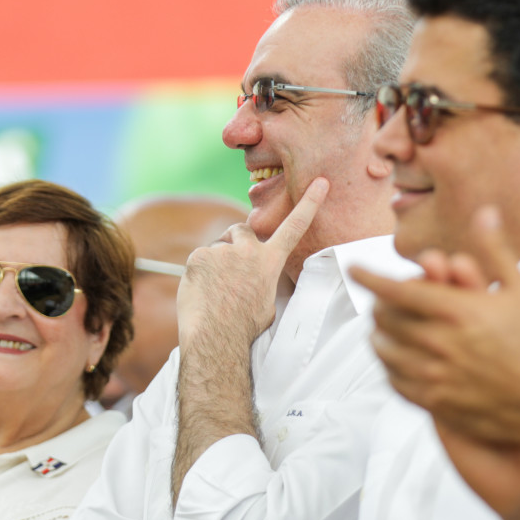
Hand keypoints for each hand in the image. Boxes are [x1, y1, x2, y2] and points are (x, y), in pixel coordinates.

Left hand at [177, 177, 328, 347]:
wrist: (217, 337)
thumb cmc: (243, 326)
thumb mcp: (268, 303)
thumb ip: (265, 279)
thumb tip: (257, 277)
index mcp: (270, 262)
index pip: (294, 227)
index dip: (309, 203)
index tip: (320, 182)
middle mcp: (249, 250)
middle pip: (241, 231)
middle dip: (235, 243)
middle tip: (229, 269)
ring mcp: (223, 251)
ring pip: (217, 247)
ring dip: (216, 261)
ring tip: (215, 289)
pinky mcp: (200, 256)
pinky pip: (199, 257)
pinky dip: (198, 271)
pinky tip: (202, 291)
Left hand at [349, 206, 519, 473]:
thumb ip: (493, 251)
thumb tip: (485, 212)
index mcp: (458, 311)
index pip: (395, 289)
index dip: (368, 277)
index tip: (352, 268)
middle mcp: (440, 343)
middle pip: (384, 317)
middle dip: (379, 304)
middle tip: (382, 300)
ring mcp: (435, 375)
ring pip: (384, 349)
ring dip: (380, 334)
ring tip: (385, 328)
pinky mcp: (435, 402)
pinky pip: (395, 380)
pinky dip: (390, 366)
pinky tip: (398, 359)